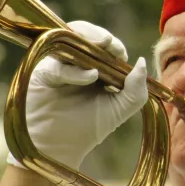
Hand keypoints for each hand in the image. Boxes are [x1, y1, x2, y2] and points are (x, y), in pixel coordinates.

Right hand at [7, 21, 148, 168]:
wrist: (58, 149)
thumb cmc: (87, 128)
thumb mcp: (119, 110)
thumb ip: (136, 90)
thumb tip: (142, 62)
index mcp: (93, 66)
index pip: (103, 45)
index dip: (114, 46)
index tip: (122, 55)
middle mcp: (74, 62)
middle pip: (85, 36)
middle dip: (101, 37)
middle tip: (113, 46)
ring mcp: (57, 65)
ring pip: (68, 42)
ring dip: (88, 42)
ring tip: (105, 48)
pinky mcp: (42, 74)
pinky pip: (58, 66)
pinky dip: (76, 71)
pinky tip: (92, 76)